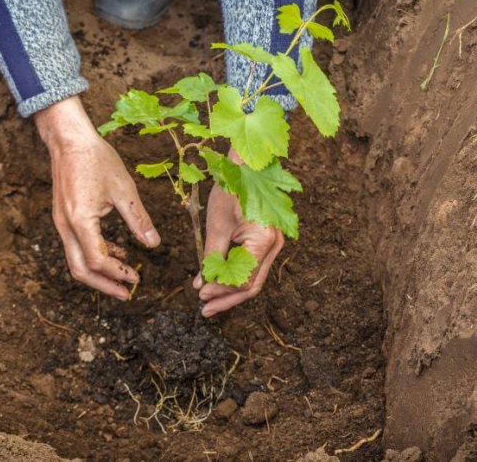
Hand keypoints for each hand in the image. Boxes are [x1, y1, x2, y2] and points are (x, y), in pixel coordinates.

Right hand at [35, 96, 159, 300]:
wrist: (69, 140)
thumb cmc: (96, 159)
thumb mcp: (124, 190)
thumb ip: (139, 220)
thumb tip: (154, 245)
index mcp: (81, 220)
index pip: (98, 260)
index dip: (118, 273)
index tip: (137, 279)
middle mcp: (66, 226)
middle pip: (80, 270)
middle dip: (104, 285)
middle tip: (126, 294)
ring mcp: (61, 223)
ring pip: (75, 260)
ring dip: (99, 273)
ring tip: (124, 277)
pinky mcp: (63, 217)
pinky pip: (76, 245)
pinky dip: (94, 254)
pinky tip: (116, 251)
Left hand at [192, 148, 284, 316]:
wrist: (245, 166)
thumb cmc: (231, 190)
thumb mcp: (217, 226)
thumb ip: (211, 258)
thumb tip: (202, 285)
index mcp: (264, 242)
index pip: (244, 281)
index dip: (221, 292)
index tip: (201, 296)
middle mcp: (275, 246)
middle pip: (252, 285)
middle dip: (227, 299)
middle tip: (205, 310)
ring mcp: (274, 244)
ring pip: (254, 278)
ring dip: (231, 291)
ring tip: (210, 300)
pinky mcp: (267, 240)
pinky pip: (253, 266)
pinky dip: (236, 276)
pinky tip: (220, 282)